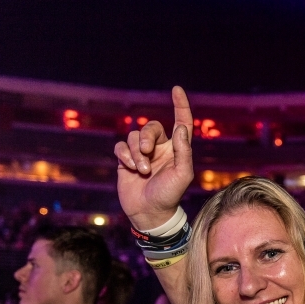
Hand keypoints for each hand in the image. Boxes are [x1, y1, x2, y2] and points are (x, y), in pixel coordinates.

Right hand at [114, 86, 195, 229]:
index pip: (181, 122)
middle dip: (146, 137)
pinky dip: (124, 155)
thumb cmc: (169, 195)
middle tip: (146, 152)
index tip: (176, 90)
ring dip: (136, 152)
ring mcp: (141, 153)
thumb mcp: (182, 174)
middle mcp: (159, 148)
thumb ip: (183, 151)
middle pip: (151, 127)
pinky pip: (121, 147)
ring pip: (134, 137)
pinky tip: (130, 168)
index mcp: (176, 149)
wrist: (150, 212)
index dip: (180, 106)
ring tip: (142, 171)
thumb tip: (181, 127)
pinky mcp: (126, 160)